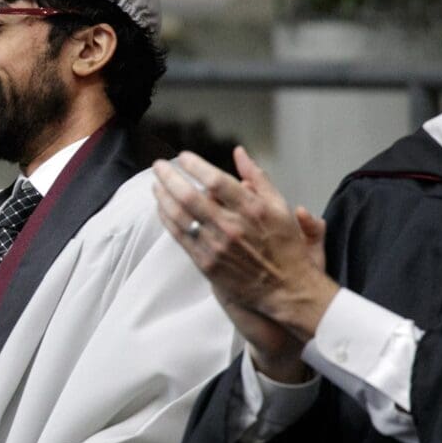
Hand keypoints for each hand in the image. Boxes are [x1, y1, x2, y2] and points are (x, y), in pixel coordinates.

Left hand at [153, 147, 337, 342]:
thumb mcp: (281, 206)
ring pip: (180, 216)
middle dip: (169, 177)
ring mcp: (216, 246)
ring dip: (163, 197)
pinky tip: (162, 208)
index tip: (183, 156)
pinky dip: (167, 219)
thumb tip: (239, 153)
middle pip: (190, 196)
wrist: (286, 290)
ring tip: (155, 184)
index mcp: (252, 209)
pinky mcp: (206, 263)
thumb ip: (258, 177)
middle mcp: (232, 226)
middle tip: (159, 165)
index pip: (215, 180)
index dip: (195, 165)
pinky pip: (180, 236)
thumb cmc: (285, 247)